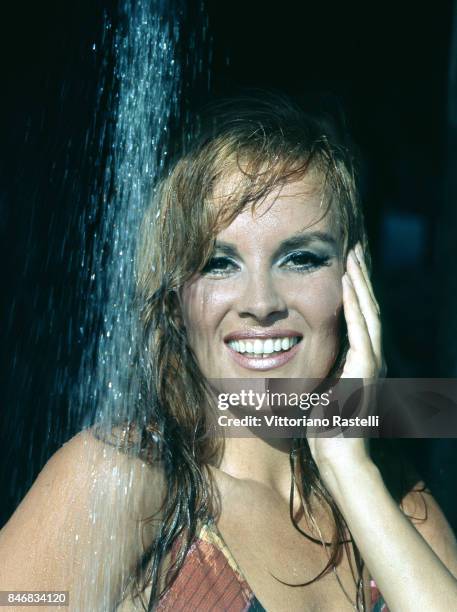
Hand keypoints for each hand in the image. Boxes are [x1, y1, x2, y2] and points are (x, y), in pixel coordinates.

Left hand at [307, 242, 385, 484]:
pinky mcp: (366, 371)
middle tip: (354, 247)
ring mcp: (371, 363)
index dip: (354, 288)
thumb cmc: (324, 427)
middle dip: (360, 276)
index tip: (345, 263)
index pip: (358, 315)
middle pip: (368, 307)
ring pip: (369, 312)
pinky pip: (362, 331)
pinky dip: (357, 306)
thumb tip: (294, 350)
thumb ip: (316, 367)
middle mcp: (370, 356)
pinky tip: (349, 284)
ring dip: (361, 282)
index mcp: (358, 358)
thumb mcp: (319, 388)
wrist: (338, 457)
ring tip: (354, 254)